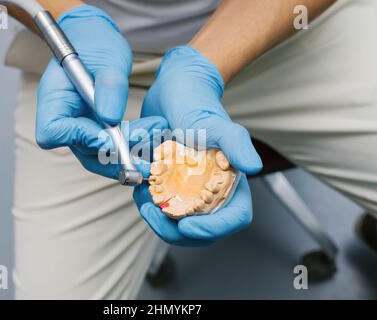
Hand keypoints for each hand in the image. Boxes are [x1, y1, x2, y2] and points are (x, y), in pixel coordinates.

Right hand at [36, 5, 143, 178]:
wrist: (96, 40)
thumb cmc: (95, 42)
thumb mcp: (107, 57)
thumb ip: (109, 86)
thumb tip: (110, 118)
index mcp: (55, 98)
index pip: (53, 131)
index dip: (79, 137)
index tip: (108, 134)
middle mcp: (65, 118)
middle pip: (82, 149)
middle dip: (116, 153)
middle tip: (148, 146)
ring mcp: (80, 126)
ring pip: (99, 155)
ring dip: (128, 155)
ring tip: (156, 143)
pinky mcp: (96, 130)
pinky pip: (111, 148)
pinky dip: (131, 148)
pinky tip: (151, 141)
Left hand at [135, 46, 262, 245]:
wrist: (171, 90)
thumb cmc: (196, 102)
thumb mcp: (214, 121)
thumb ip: (235, 143)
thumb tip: (253, 166)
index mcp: (229, 180)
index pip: (233, 217)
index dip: (213, 229)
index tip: (187, 225)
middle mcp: (211, 189)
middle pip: (202, 228)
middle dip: (176, 229)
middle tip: (154, 212)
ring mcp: (189, 189)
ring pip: (178, 222)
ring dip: (159, 219)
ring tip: (144, 199)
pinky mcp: (170, 186)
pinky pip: (161, 207)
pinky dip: (150, 205)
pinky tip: (139, 190)